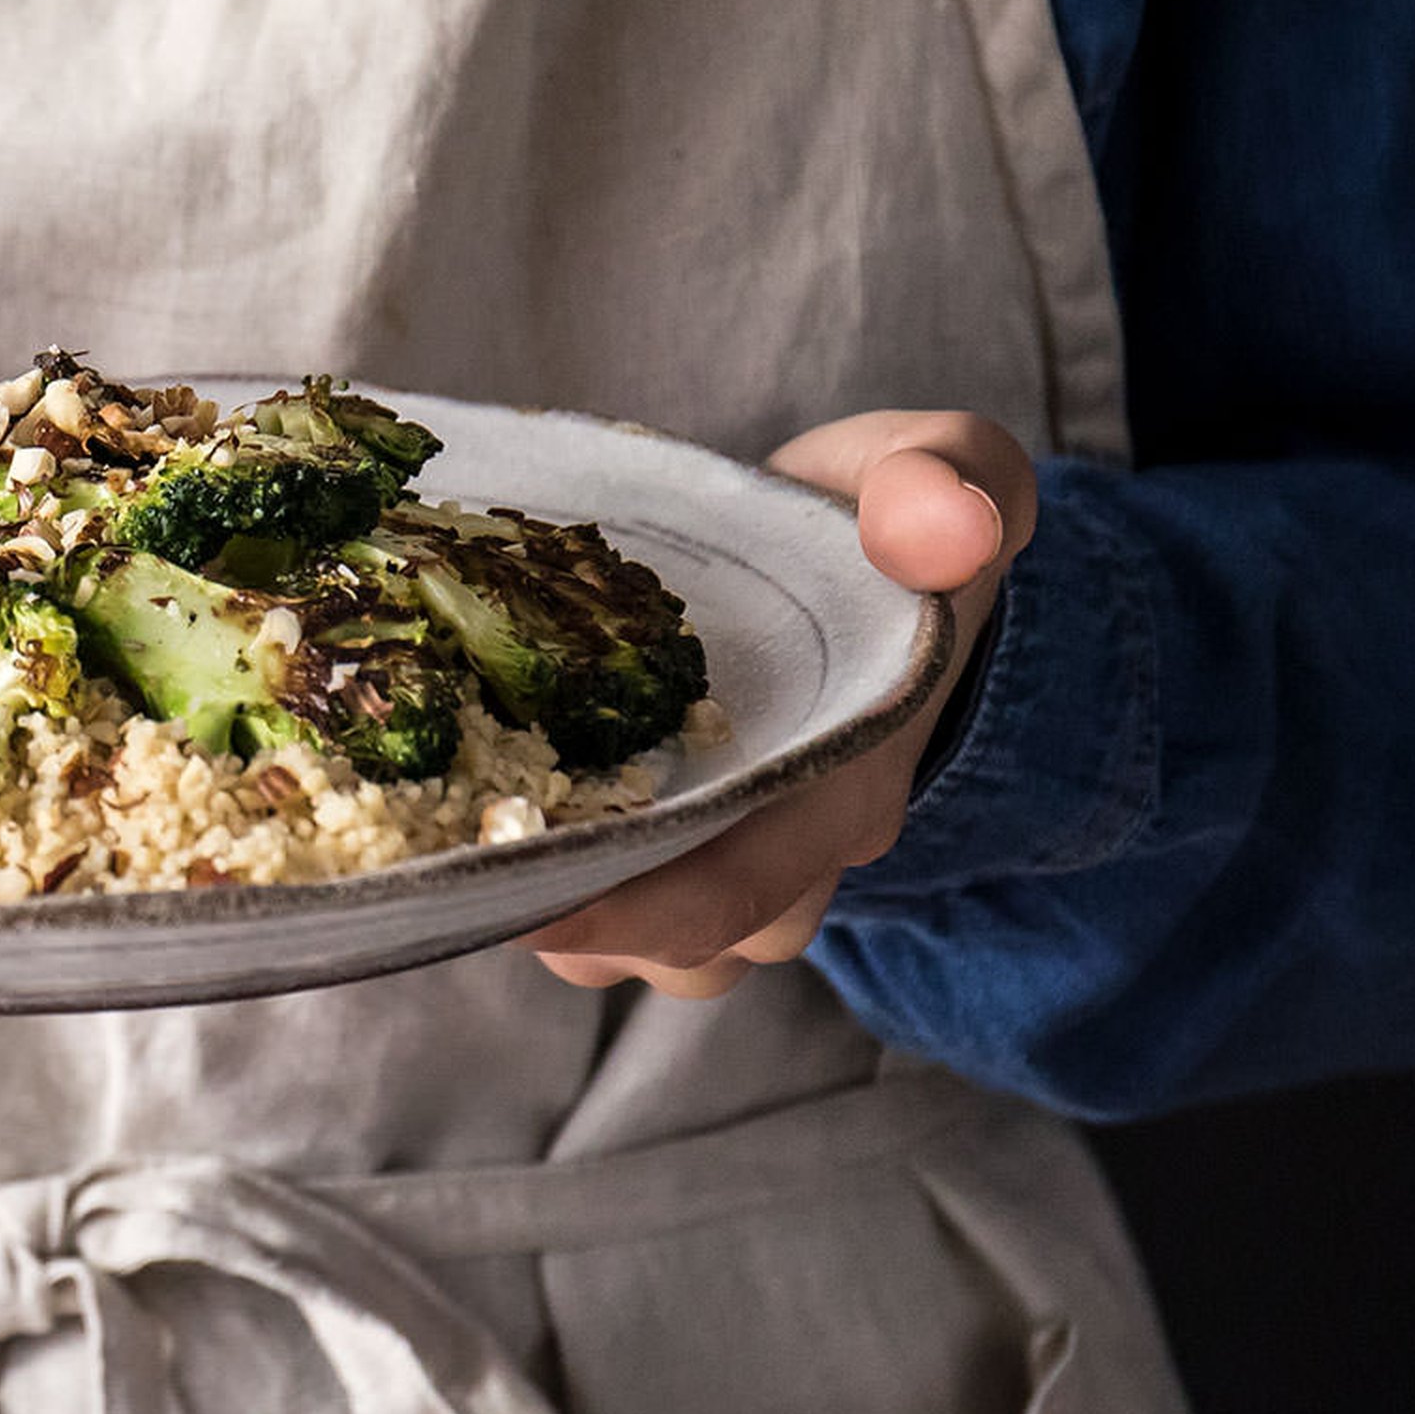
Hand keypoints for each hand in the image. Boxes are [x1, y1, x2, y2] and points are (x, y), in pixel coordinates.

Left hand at [522, 411, 1034, 998]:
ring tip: (469, 833)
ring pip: (641, 946)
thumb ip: (951, 483)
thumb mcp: (943, 467)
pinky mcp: (684, 835)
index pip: (741, 892)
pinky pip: (613, 908)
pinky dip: (546, 886)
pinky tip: (481, 811)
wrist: (881, 545)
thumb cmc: (893, 512)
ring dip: (557, 914)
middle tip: (463, 850)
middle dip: (572, 917)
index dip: (632, 914)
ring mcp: (738, 851)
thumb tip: (946, 526)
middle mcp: (795, 843)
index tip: (521, 897)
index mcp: (846, 782)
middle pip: (683, 942)